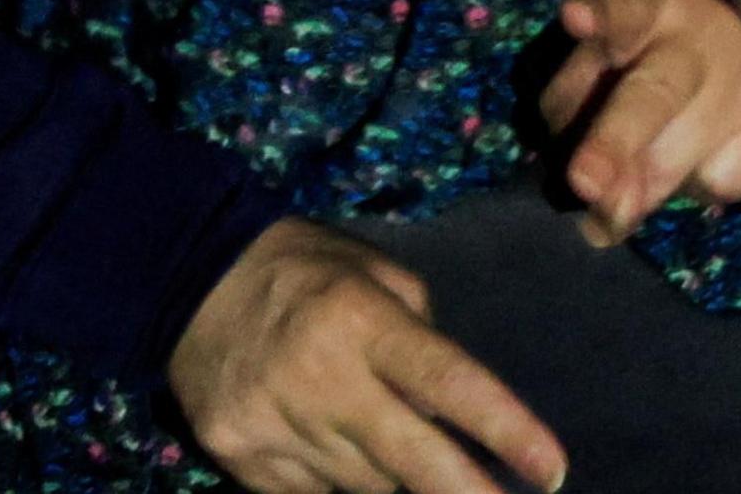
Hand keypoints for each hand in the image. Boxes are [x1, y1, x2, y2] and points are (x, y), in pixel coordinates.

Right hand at [168, 218, 562, 493]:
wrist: (189, 281)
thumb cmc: (307, 270)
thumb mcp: (378, 274)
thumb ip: (422, 337)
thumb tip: (451, 411)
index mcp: (363, 321)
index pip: (449, 383)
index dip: (504, 430)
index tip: (550, 468)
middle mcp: (320, 378)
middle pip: (411, 457)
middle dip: (467, 493)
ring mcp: (274, 425)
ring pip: (366, 485)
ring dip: (404, 482)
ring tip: (426, 466)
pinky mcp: (240, 458)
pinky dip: (345, 484)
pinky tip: (356, 463)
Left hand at [534, 0, 740, 245]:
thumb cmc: (652, 64)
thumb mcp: (609, 64)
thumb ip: (581, 115)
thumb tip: (598, 205)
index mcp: (649, 4)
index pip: (622, 4)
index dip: (600, 11)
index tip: (576, 17)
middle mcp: (702, 30)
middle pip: (656, 92)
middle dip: (615, 140)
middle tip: (585, 183)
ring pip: (680, 161)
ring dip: (639, 192)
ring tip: (634, 182)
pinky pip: (721, 182)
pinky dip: (696, 186)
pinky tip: (707, 155)